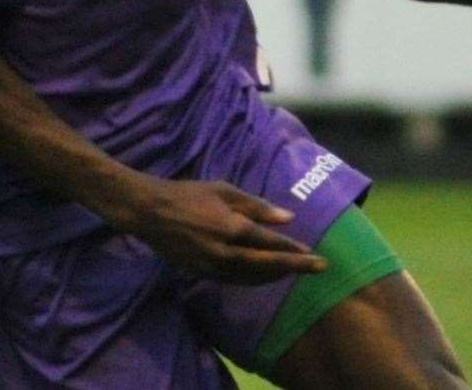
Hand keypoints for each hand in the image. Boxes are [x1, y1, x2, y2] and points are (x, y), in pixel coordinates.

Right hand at [114, 176, 326, 283]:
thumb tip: (288, 218)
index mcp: (233, 228)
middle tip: (320, 268)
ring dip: (277, 275)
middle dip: (296, 267)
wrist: (151, 213)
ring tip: (295, 270)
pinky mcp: (203, 274)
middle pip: (269, 266)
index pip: (272, 244)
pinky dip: (255, 278)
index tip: (316, 254)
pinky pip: (236, 280)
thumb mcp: (224, 191)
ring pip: (253, 277)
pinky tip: (265, 274)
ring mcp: (214, 267)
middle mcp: (226, 253)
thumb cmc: (190, 194)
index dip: (296, 251)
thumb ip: (257, 206)